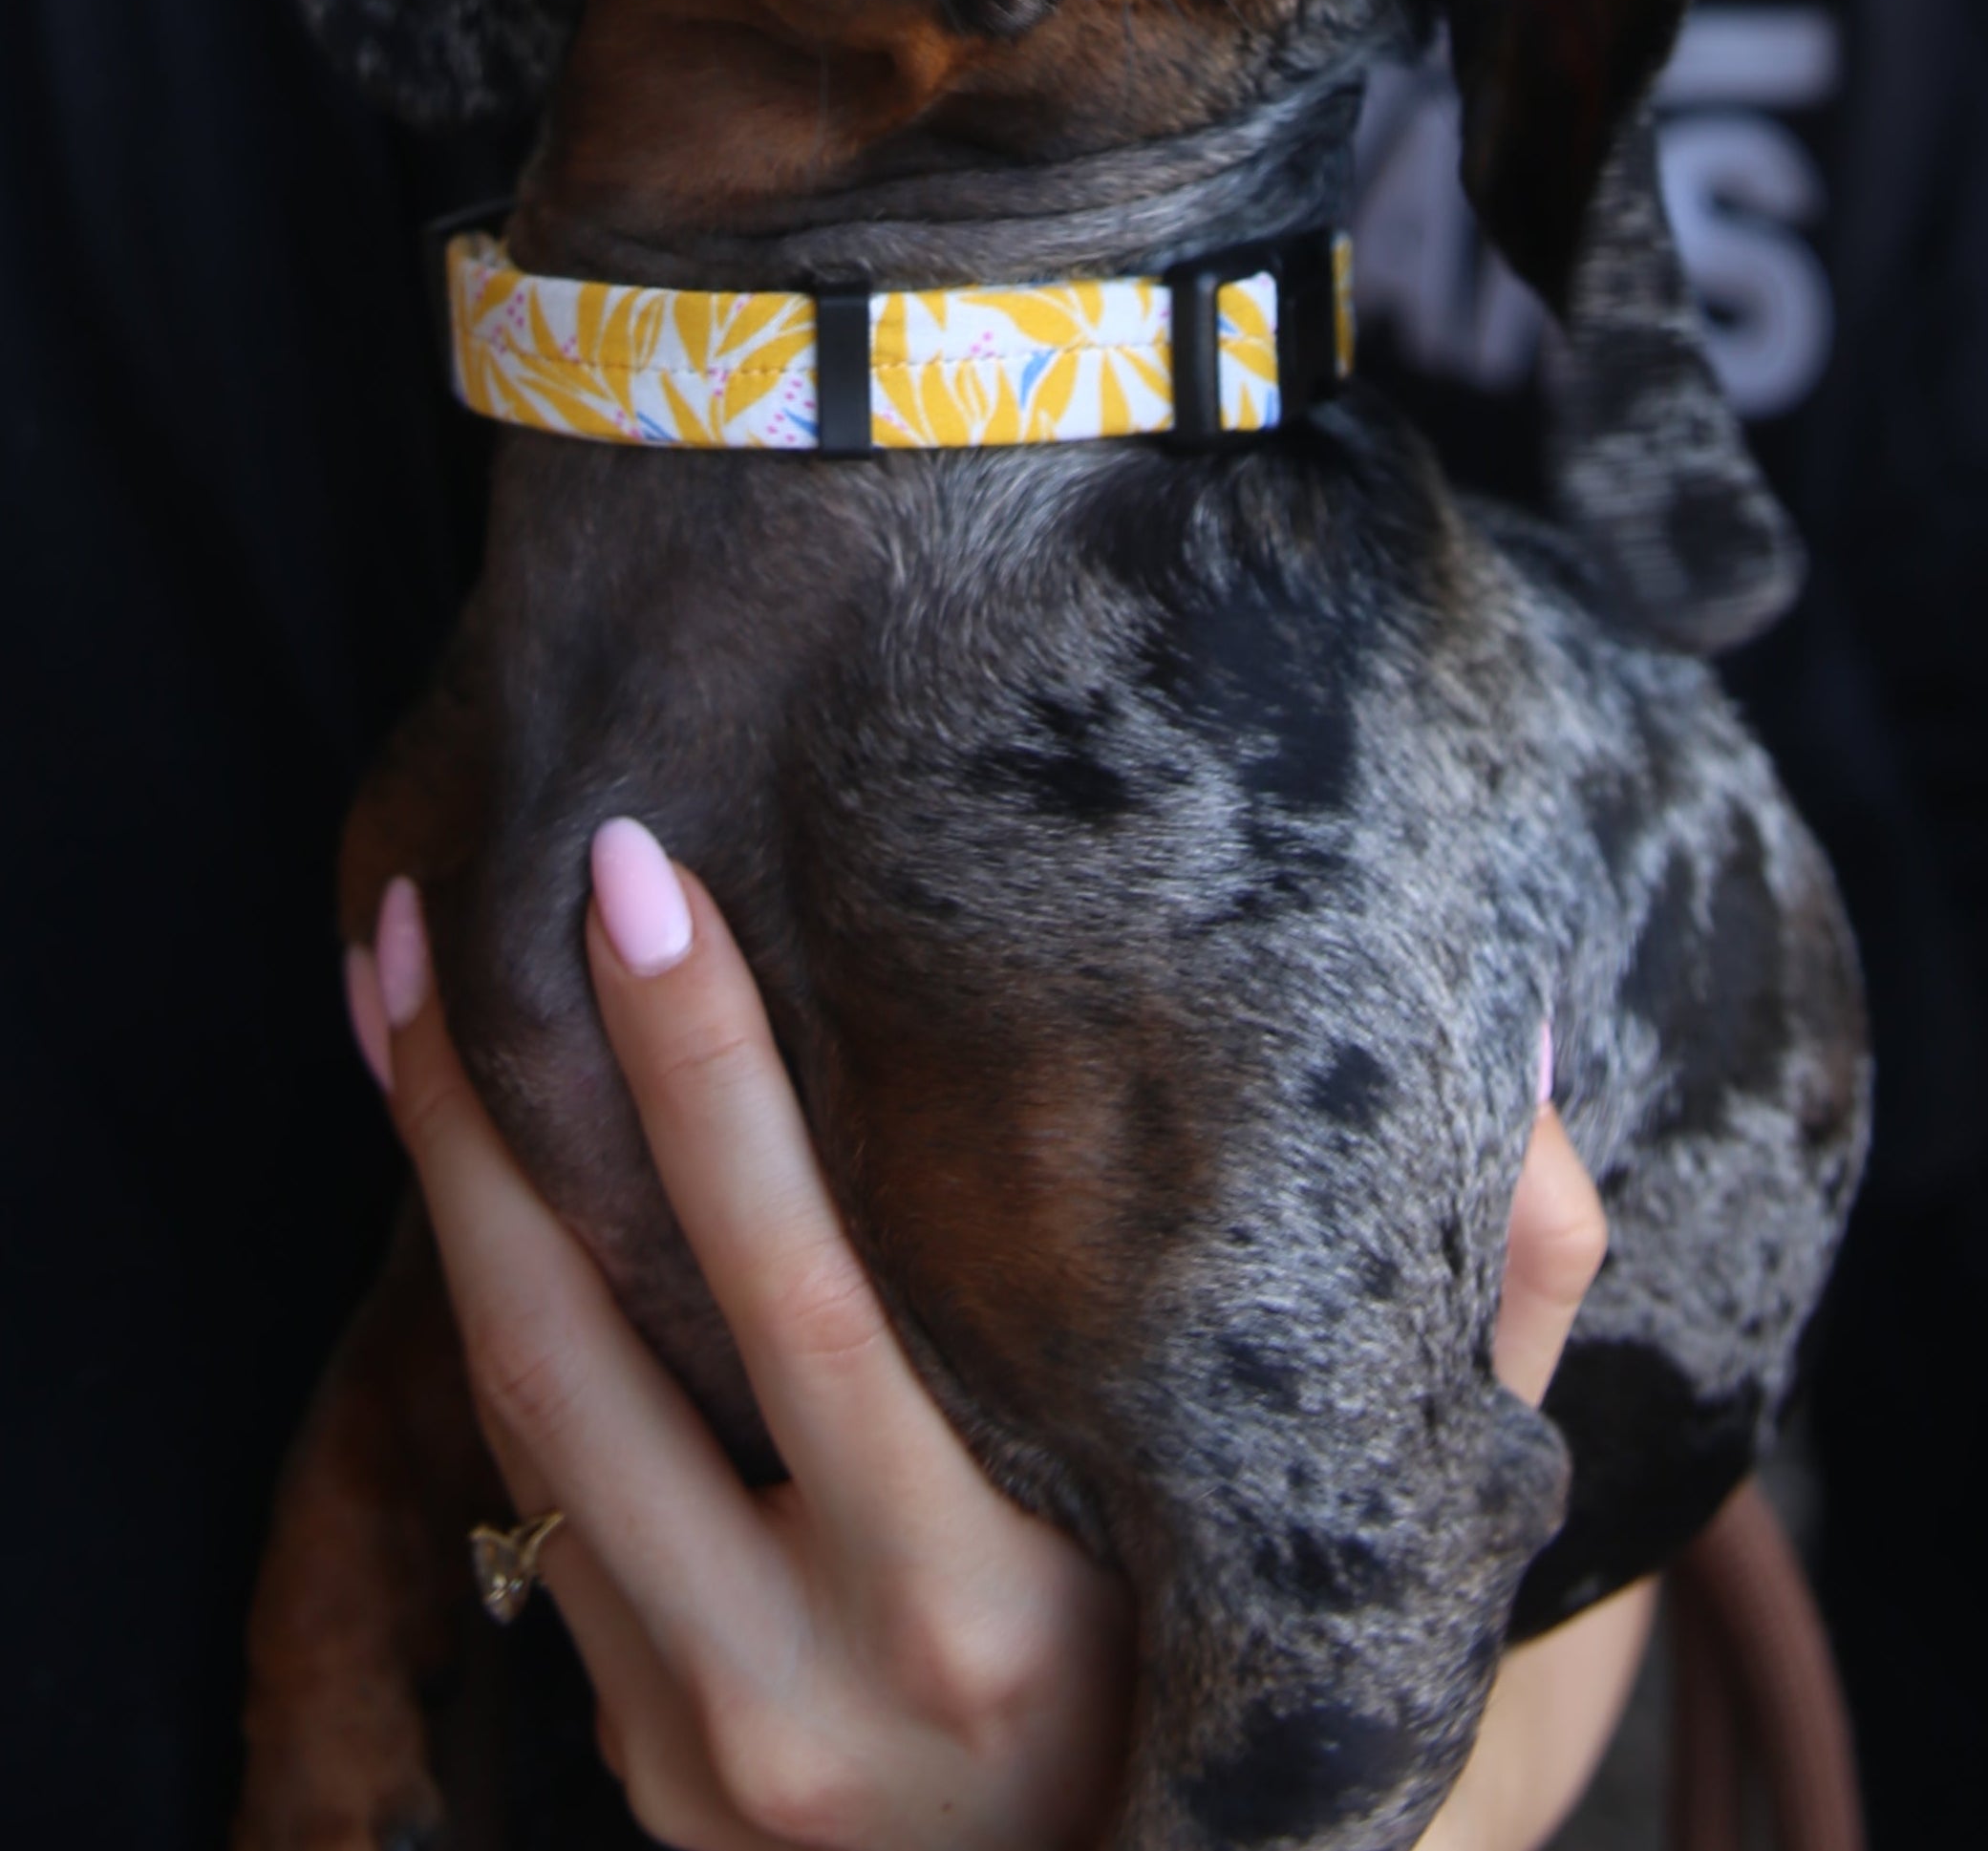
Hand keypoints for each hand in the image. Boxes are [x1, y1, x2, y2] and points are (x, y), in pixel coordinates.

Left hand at [351, 840, 1637, 1850]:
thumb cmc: (1278, 1691)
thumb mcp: (1395, 1526)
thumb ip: (1501, 1295)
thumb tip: (1534, 1055)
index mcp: (1016, 1610)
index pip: (810, 1295)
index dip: (707, 1076)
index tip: (642, 879)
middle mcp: (828, 1687)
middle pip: (603, 1338)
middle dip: (513, 1092)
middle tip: (466, 880)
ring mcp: (710, 1743)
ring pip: (519, 1413)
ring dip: (441, 1178)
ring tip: (396, 969)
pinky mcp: (645, 1769)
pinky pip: (527, 1498)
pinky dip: (476, 1307)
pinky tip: (455, 1153)